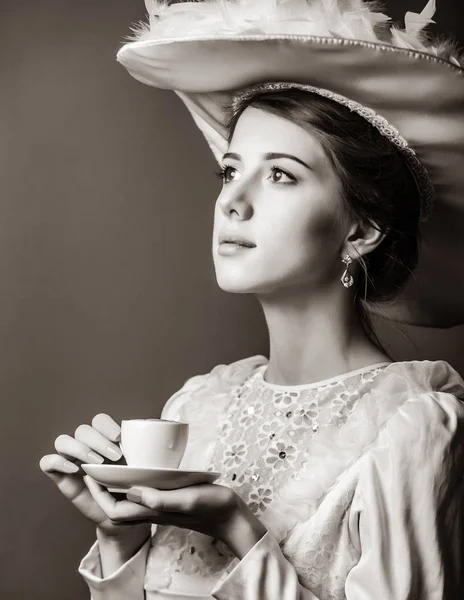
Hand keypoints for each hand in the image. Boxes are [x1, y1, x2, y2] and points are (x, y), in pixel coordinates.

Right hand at [39, 413, 146, 538]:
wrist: (125, 520)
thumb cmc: (137, 490)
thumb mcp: (148, 470)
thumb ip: (154, 455)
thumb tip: (171, 431)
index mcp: (106, 441)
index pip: (99, 420)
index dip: (106, 425)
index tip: (120, 438)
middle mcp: (87, 447)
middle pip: (82, 429)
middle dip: (97, 439)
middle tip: (115, 456)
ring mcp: (72, 461)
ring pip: (63, 440)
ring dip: (79, 448)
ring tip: (96, 464)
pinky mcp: (61, 478)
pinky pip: (47, 462)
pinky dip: (58, 462)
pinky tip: (75, 470)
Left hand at [84, 477, 266, 557]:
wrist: (231, 518)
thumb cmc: (212, 507)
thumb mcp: (187, 499)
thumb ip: (161, 499)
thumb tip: (131, 490)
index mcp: (153, 511)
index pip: (113, 509)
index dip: (98, 494)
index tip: (90, 473)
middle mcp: (152, 510)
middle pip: (116, 506)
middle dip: (100, 490)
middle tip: (94, 466)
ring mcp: (160, 507)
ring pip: (128, 500)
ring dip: (114, 486)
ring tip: (108, 465)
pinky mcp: (168, 501)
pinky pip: (142, 495)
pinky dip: (131, 483)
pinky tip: (136, 469)